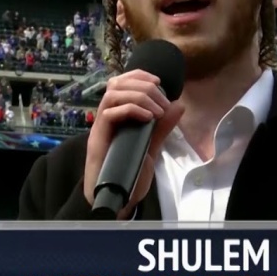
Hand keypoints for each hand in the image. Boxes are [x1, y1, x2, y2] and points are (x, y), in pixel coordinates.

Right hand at [84, 69, 184, 219]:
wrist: (114, 199)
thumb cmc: (128, 174)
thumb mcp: (150, 146)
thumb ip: (161, 127)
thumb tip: (178, 105)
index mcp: (116, 116)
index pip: (121, 82)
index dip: (139, 75)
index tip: (159, 82)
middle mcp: (105, 118)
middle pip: (116, 84)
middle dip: (143, 85)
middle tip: (163, 101)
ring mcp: (100, 128)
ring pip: (112, 94)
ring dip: (139, 96)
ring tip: (157, 110)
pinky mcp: (98, 139)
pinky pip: (109, 114)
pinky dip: (131, 110)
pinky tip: (148, 118)